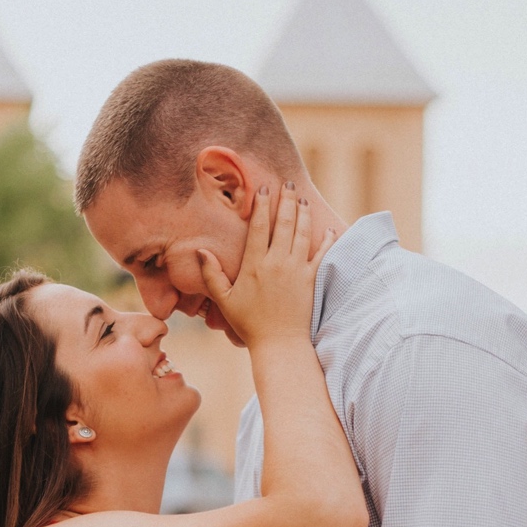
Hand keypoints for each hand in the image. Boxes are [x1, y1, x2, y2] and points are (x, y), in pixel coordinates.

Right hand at [197, 185, 334, 351]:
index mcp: (255, 264)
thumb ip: (212, 274)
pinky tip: (327, 228)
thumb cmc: (248, 322)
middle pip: (284, 223)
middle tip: (287, 184)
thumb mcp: (224, 299)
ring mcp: (297, 270)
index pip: (259, 227)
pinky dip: (326, 239)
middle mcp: (277, 262)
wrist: (279, 342)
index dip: (261, 206)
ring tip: (302, 198)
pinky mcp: (311, 280)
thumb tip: (200, 251)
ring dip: (303, 213)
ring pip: (302, 233)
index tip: (263, 189)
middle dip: (286, 201)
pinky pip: (321, 254)